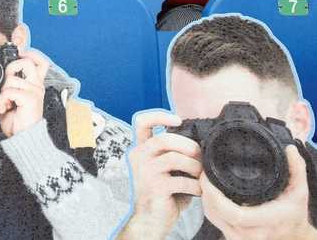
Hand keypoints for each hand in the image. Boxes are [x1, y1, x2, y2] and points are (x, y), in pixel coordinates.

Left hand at [0, 49, 48, 136]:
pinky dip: (2, 101)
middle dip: (12, 67)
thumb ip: (12, 86)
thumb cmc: (19, 121)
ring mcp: (35, 92)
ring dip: (3, 92)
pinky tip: (4, 108)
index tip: (20, 54)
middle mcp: (37, 86)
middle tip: (7, 81)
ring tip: (6, 103)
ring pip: (12, 79)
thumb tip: (4, 76)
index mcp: (35, 85)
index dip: (31, 54)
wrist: (24, 138)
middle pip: (27, 62)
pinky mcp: (30, 99)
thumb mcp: (15, 99)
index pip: (40, 62)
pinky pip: (9, 92)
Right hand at [125, 111, 201, 239]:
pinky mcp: (155, 187)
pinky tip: (198, 192)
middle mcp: (138, 157)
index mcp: (139, 149)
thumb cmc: (159, 195)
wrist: (147, 221)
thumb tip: (199, 146)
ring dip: (195, 167)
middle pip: (165, 139)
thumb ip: (171, 155)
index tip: (177, 120)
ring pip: (176, 158)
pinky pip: (183, 181)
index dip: (159, 116)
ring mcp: (145, 172)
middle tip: (199, 156)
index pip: (142, 122)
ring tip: (200, 176)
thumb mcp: (162, 170)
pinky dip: (196, 186)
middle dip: (188, 146)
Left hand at [201, 145, 316, 239]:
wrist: (293, 233)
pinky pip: (215, 221)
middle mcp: (253, 233)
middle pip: (217, 214)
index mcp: (268, 220)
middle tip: (204, 174)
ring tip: (206, 180)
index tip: (208, 176)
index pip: (235, 214)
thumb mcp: (299, 189)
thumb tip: (289, 150)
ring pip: (213, 218)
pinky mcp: (233, 236)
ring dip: (205, 198)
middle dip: (206, 192)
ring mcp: (241, 236)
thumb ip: (296, 169)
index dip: (216, 195)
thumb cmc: (293, 211)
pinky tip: (210, 193)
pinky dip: (209, 206)